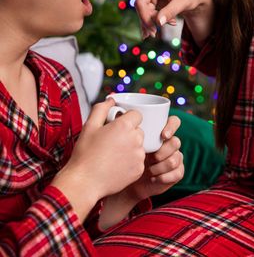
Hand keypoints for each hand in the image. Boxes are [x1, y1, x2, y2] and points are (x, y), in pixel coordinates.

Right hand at [52, 99, 144, 220]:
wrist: (84, 182)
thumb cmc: (85, 153)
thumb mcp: (89, 126)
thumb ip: (101, 109)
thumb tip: (111, 100)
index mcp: (124, 126)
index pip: (137, 115)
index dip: (127, 119)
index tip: (117, 126)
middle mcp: (136, 139)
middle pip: (139, 130)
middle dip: (129, 133)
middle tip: (112, 142)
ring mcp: (139, 155)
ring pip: (140, 146)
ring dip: (131, 147)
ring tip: (113, 155)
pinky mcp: (139, 169)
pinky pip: (139, 160)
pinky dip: (131, 162)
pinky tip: (116, 165)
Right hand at [116, 0, 212, 42]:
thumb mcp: (183, 3)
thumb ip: (170, 12)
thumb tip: (158, 23)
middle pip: (140, 4)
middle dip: (146, 19)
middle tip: (154, 33)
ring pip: (143, 13)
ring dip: (149, 24)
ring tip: (157, 34)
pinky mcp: (153, 6)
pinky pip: (147, 17)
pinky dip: (150, 25)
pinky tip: (154, 34)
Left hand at [124, 116, 184, 200]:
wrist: (127, 183)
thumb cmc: (124, 159)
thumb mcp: (122, 141)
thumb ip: (123, 126)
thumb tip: (115, 107)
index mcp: (160, 133)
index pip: (174, 122)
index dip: (171, 126)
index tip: (163, 135)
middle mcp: (169, 144)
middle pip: (176, 141)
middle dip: (164, 151)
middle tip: (152, 158)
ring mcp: (174, 158)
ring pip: (176, 158)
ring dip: (161, 166)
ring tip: (149, 170)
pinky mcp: (176, 173)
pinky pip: (178, 172)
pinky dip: (165, 176)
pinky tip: (154, 178)